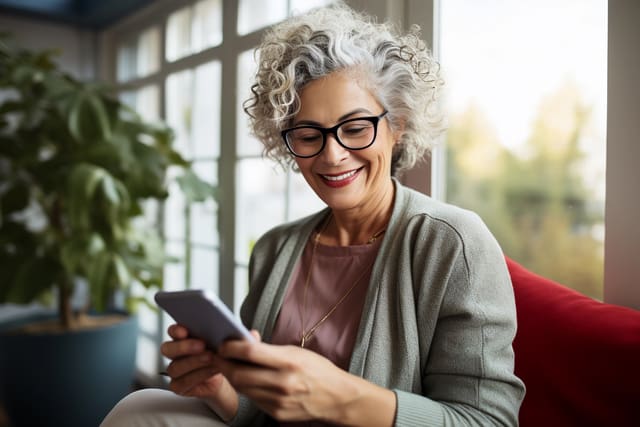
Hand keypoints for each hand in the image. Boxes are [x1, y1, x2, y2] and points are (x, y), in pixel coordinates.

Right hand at [160, 324, 239, 420]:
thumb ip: (239, 338)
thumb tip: (253, 335)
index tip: (186, 329)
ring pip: (176, 366)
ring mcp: (176, 370)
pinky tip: (210, 371)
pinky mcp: (180, 386)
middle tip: (202, 344)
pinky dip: (197, 376)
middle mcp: (176, 353)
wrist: (227, 378)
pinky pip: (182, 382)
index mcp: (184, 337)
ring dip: (194, 361)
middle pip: (168, 348)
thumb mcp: (233, 344)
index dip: (176, 329)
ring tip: (211, 358)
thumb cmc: (226, 355)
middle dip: (184, 346)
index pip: (173, 331)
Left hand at [215, 340, 395, 424]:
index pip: (249, 353)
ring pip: (242, 388)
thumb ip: (269, 348)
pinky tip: (247, 380)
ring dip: (232, 376)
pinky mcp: (276, 414)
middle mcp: (282, 383)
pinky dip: (246, 388)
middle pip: (238, 374)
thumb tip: (246, 340)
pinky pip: (253, 399)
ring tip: (228, 366)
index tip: (223, 343)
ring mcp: (278, 401)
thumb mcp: (296, 351)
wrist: (337, 398)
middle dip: (223, 364)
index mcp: (288, 362)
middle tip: (217, 356)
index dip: (230, 347)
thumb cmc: (318, 370)